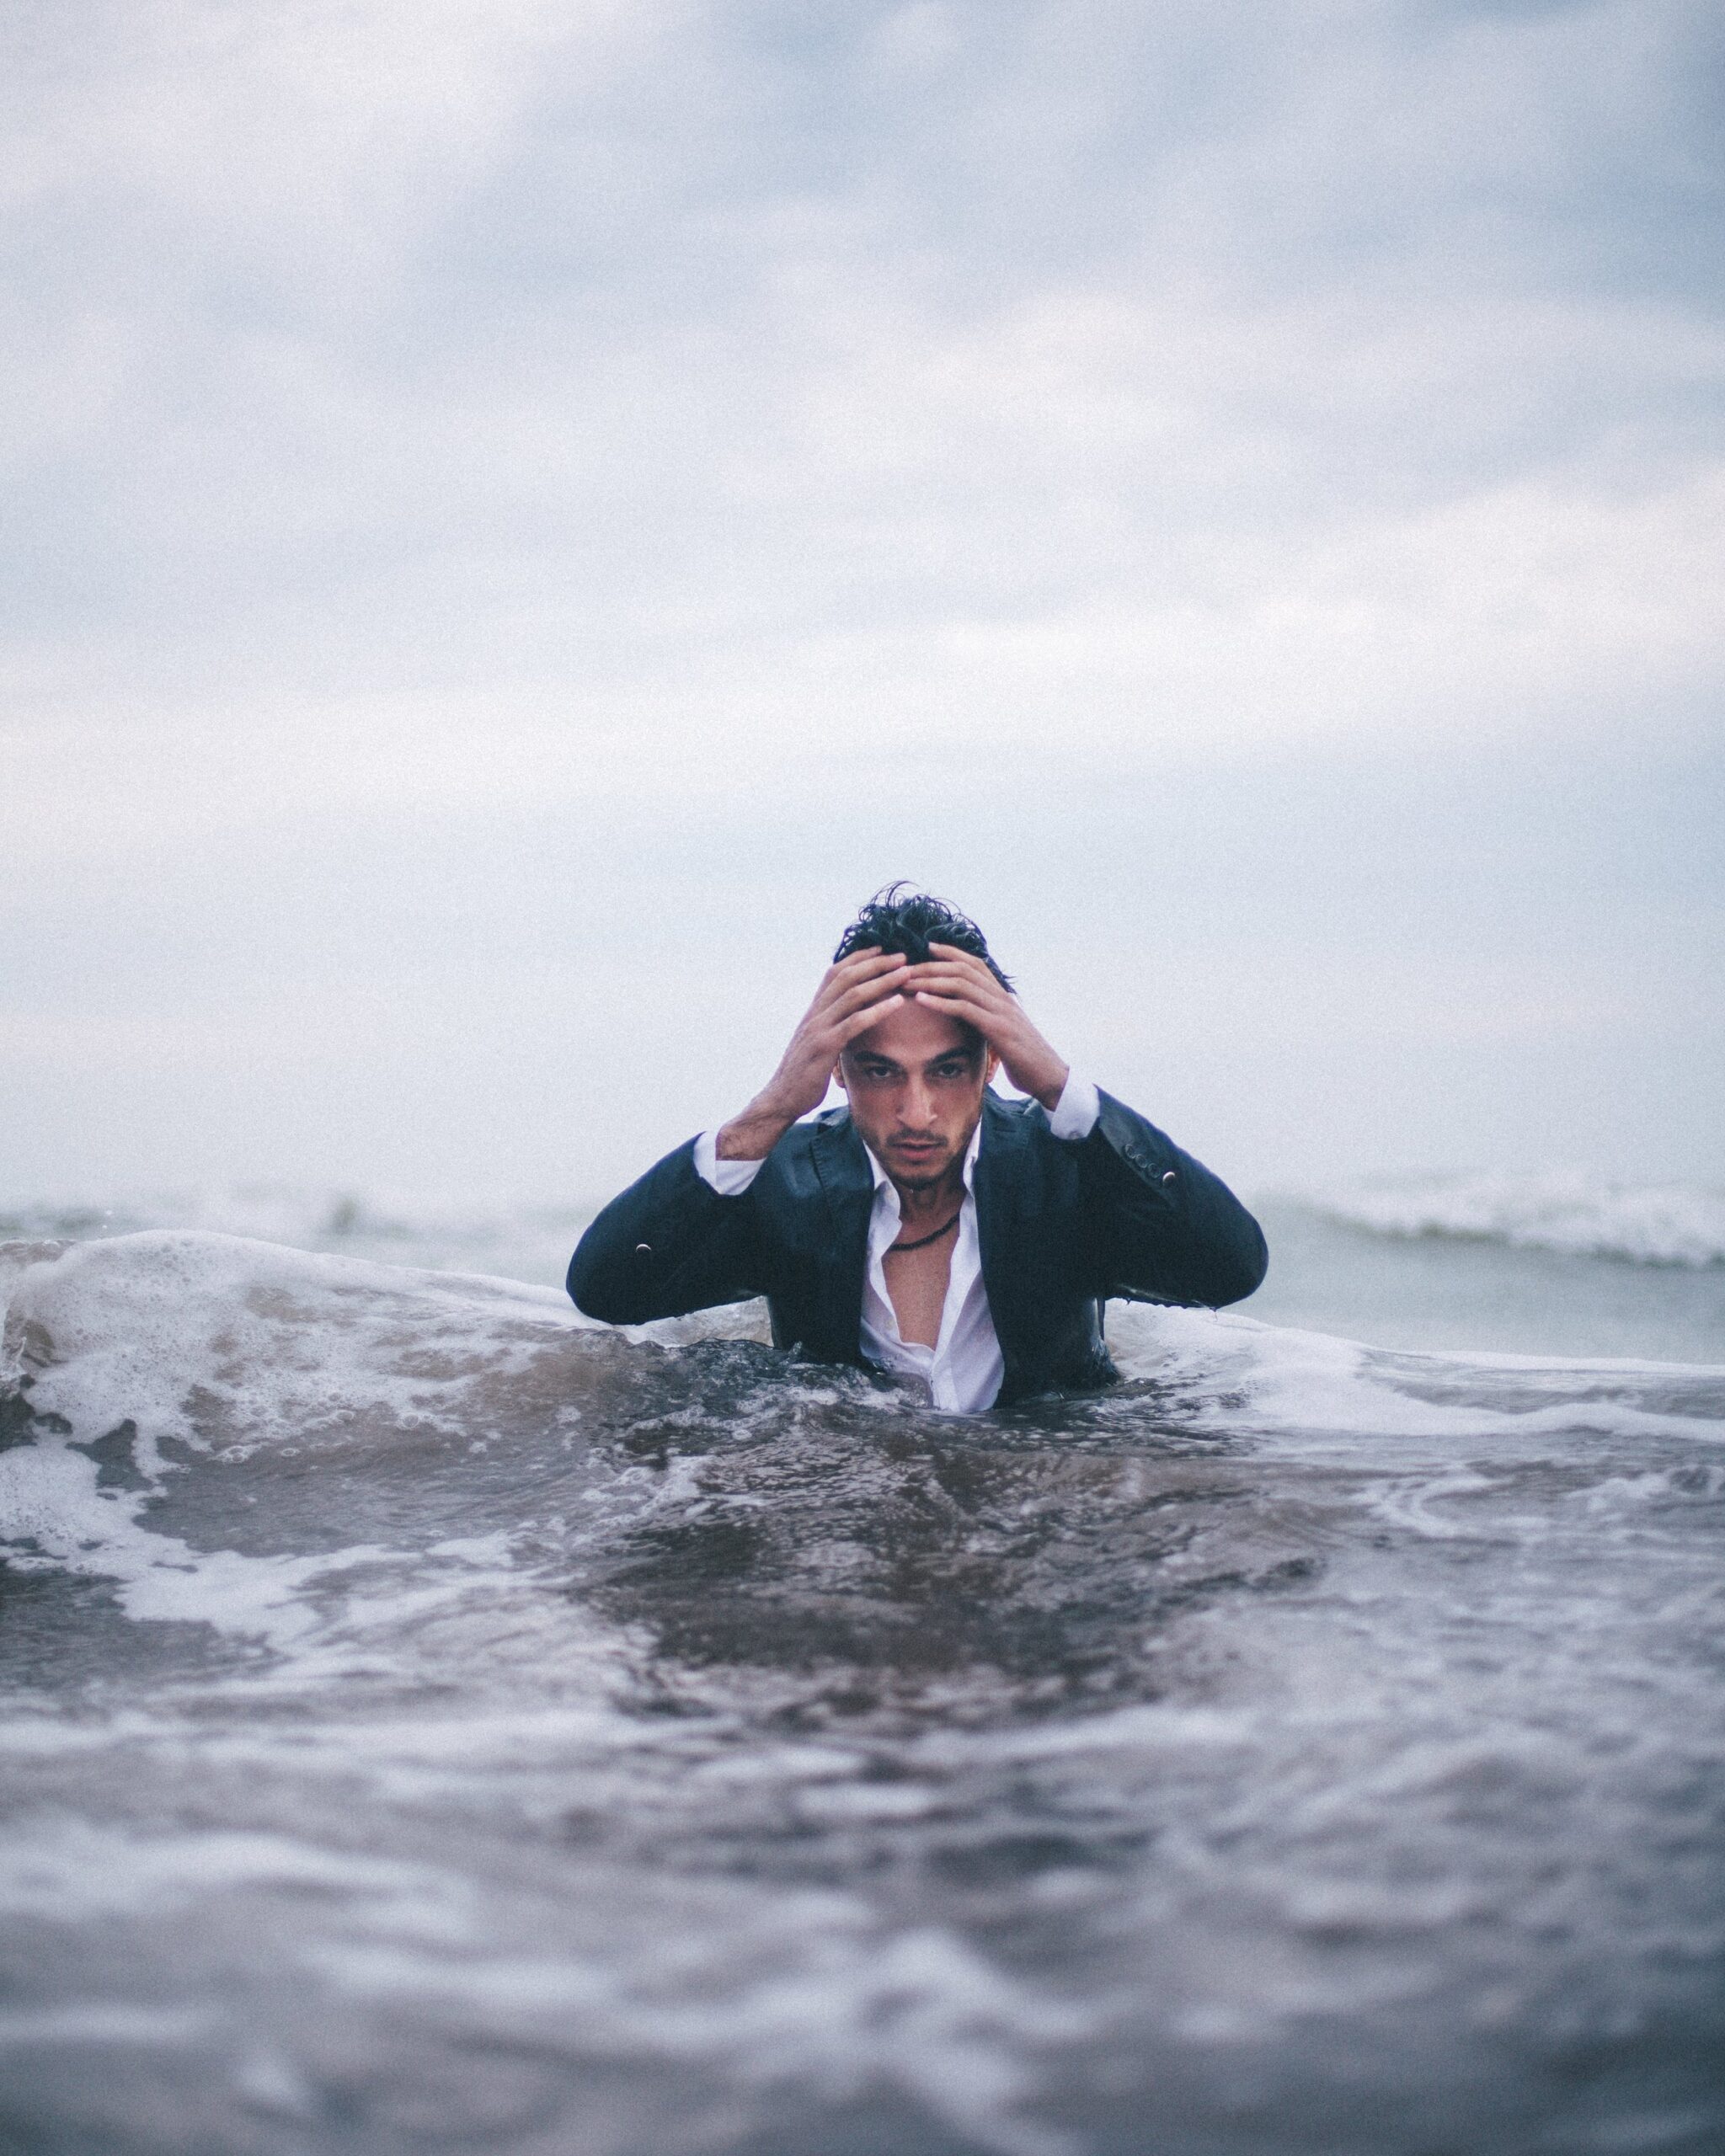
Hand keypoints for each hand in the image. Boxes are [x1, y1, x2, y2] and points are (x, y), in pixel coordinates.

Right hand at [716, 948, 908, 1158]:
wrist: (781, 1099)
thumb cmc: (802, 1075)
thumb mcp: (817, 1044)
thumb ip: (831, 1028)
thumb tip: (852, 1021)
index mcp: (813, 1011)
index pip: (835, 973)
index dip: (858, 958)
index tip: (881, 949)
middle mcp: (814, 1014)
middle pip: (846, 977)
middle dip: (875, 963)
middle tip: (902, 955)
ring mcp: (818, 1029)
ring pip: (852, 995)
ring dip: (882, 980)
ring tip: (906, 973)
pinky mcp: (824, 1047)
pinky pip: (854, 1023)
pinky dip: (878, 1010)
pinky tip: (897, 1003)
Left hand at [901, 944, 1069, 1110]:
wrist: (1049, 1076)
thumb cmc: (1024, 1058)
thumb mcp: (1003, 1032)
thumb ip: (987, 1020)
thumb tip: (967, 1018)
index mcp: (1002, 997)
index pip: (975, 964)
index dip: (951, 952)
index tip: (928, 947)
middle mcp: (1002, 998)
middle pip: (963, 970)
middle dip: (932, 966)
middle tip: (905, 968)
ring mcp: (1001, 1012)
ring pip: (962, 984)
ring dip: (931, 981)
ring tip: (907, 982)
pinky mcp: (998, 1029)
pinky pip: (965, 1009)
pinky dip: (940, 1002)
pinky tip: (921, 1000)